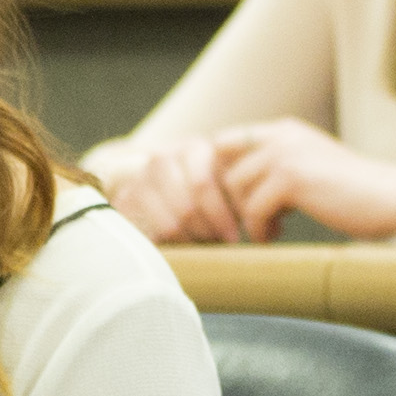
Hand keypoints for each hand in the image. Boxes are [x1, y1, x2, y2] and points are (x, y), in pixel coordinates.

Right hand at [100, 135, 240, 241]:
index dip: (221, 217)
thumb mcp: (223, 182)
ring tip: (201, 245)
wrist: (150, 179)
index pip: (202, 186)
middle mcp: (162, 159)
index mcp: (192, 149)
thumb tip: (270, 227)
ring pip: (171, 225)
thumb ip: (243, 195)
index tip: (233, 238)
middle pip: (187, 209)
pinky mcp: (125, 201)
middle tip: (217, 244)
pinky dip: (169, 246)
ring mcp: (140, 179)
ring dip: (190, 241)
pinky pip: (152, 235)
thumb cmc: (202, 189)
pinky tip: (180, 246)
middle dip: (207, 233)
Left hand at [208, 120, 395, 243]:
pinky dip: (259, 229)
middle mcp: (281, 135)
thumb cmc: (352, 193)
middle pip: (223, 168)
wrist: (392, 197)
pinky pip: (253, 209)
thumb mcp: (309, 169)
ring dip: (246, 216)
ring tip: (270, 230)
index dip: (221, 174)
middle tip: (253, 222)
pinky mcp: (292, 178)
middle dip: (231, 200)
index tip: (236, 203)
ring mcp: (285, 154)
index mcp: (283, 130)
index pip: (224, 142)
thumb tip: (232, 191)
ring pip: (235, 189)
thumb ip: (275, 170)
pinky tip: (275, 236)